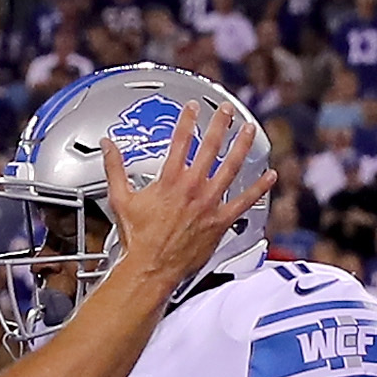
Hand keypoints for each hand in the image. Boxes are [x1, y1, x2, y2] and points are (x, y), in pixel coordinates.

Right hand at [97, 102, 274, 294]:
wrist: (151, 268)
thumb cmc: (138, 240)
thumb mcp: (121, 199)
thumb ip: (115, 169)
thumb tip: (107, 147)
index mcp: (170, 180)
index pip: (182, 140)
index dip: (189, 119)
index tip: (194, 107)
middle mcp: (193, 187)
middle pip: (211, 146)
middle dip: (220, 124)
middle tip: (227, 110)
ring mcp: (209, 203)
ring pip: (232, 167)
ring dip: (242, 145)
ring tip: (249, 130)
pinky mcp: (220, 221)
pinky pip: (244, 201)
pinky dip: (258, 188)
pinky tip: (269, 177)